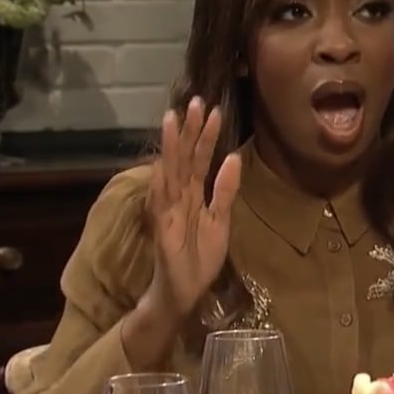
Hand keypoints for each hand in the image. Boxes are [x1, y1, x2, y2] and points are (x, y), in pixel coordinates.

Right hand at [143, 96, 241, 318]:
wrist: (185, 292)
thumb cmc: (200, 257)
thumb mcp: (221, 220)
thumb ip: (225, 191)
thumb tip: (232, 158)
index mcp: (194, 194)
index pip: (200, 158)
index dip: (206, 135)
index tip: (214, 109)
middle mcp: (178, 196)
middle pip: (184, 157)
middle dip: (189, 130)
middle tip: (195, 101)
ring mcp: (168, 210)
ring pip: (170, 172)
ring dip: (171, 147)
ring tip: (173, 119)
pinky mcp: (162, 227)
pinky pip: (161, 201)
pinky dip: (161, 181)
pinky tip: (163, 163)